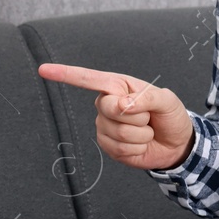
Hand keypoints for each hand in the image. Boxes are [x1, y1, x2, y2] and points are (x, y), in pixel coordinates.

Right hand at [35, 63, 195, 171]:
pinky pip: (120, 148)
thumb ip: (147, 98)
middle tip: (148, 117)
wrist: (175, 143)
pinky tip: (141, 144)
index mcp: (118, 86)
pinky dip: (138, 148)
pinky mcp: (108, 145)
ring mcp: (105, 126)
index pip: (89, 79)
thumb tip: (122, 104)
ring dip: (140, 134)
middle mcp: (107, 104)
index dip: (66, 74)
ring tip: (147, 130)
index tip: (43, 70)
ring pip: (118, 131)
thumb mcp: (167, 100)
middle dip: (136, 115)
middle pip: (109, 108)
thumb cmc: (170, 115)